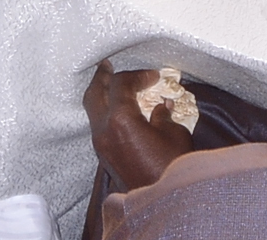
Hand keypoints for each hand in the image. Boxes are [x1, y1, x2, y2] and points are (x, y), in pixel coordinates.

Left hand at [85, 61, 195, 193]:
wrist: (161, 201)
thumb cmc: (171, 167)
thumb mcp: (173, 134)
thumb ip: (163, 116)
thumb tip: (160, 107)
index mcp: (121, 120)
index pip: (120, 84)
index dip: (136, 75)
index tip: (152, 77)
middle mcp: (104, 130)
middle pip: (94, 94)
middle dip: (101, 77)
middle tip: (107, 66)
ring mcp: (101, 144)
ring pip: (93, 110)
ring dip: (102, 95)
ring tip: (112, 85)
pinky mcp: (104, 155)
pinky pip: (98, 125)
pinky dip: (106, 111)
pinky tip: (120, 109)